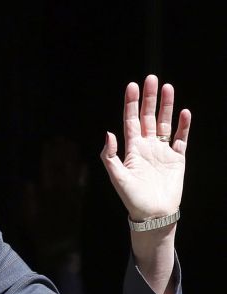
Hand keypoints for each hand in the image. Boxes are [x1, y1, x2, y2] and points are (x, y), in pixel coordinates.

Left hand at [101, 74, 190, 220]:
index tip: (132, 86)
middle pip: (148, 117)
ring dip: (166, 106)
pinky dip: (183, 126)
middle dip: (149, 98)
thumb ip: (110, 156)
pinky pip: (181, 138)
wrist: (153, 214)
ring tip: (168, 88)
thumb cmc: (132, 198)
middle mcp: (147, 146)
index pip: (131, 120)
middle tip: (151, 79)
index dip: (131, 103)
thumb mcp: (116, 177)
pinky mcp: (177, 159)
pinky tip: (184, 112)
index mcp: (131, 149)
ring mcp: (162, 151)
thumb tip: (109, 133)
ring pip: (165, 123)